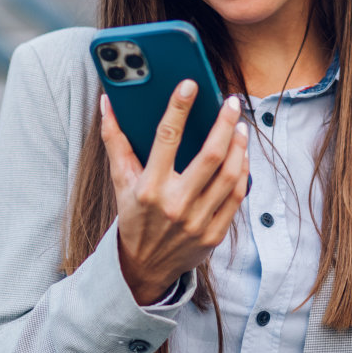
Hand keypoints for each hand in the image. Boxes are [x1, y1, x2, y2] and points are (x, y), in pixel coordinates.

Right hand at [101, 82, 248, 305]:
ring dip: (239, 146)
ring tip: (240, 126)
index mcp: (149, 188)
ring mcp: (197, 221)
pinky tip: (242, 155)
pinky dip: (243, 172)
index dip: (178, 108)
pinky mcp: (214, 234)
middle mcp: (174, 204)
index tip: (190, 85)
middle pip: (210, 156)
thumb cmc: (133, 216)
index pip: (166, 138)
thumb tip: (108, 102)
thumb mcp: (121, 180)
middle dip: (225, 124)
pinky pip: (236, 197)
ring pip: (230, 176)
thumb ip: (115, 140)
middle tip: (231, 102)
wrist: (143, 267)